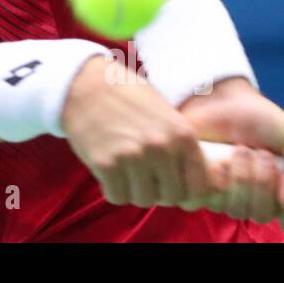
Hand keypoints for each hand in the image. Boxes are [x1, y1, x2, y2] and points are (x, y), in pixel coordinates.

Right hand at [61, 56, 212, 208]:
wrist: (85, 83)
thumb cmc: (127, 96)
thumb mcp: (165, 114)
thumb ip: (180, 146)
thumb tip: (196, 183)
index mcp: (182, 134)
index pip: (198, 188)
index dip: (186, 193)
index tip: (171, 188)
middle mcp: (161, 147)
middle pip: (170, 197)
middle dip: (158, 192)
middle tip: (143, 177)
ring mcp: (133, 156)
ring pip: (142, 199)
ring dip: (133, 191)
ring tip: (125, 171)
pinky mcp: (106, 164)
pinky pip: (117, 196)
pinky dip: (112, 189)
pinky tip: (108, 171)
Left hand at [176, 78, 283, 233]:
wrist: (219, 99)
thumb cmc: (259, 118)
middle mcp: (256, 201)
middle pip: (263, 215)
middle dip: (263, 180)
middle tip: (260, 152)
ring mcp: (228, 198)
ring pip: (237, 209)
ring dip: (241, 176)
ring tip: (239, 149)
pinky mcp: (201, 191)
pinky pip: (210, 200)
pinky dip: (217, 177)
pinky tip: (218, 159)